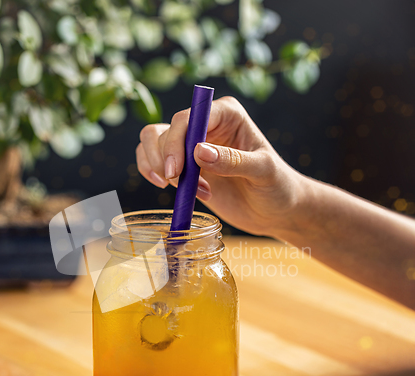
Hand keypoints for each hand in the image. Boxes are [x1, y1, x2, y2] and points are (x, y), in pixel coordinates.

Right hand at [136, 96, 310, 237]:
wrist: (274, 210)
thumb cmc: (276, 186)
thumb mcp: (263, 172)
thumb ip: (233, 160)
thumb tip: (198, 151)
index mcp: (227, 114)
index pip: (189, 118)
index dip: (176, 142)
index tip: (175, 171)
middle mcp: (206, 124)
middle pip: (167, 131)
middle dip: (168, 160)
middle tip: (183, 185)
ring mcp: (192, 145)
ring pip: (153, 141)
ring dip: (161, 168)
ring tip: (188, 190)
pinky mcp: (183, 164)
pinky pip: (151, 158)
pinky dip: (151, 172)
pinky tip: (170, 189)